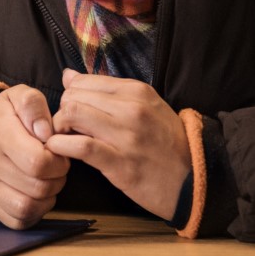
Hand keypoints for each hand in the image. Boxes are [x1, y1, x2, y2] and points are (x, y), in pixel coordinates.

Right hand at [0, 85, 68, 228]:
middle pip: (38, 186)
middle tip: (56, 168)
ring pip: (27, 207)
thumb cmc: (4, 118)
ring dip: (47, 198)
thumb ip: (34, 105)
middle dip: (57, 179)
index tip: (58, 153)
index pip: (38, 161)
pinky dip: (35, 212)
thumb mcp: (18, 97)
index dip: (58, 160)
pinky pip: (18, 221)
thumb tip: (46, 133)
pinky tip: (36, 195)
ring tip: (47, 181)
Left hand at [45, 69, 190, 222]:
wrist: (195, 180)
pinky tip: (60, 151)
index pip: (83, 81)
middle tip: (66, 129)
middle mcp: (132, 109)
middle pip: (73, 96)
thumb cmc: (167, 144)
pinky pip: (80, 147)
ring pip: (72, 114)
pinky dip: (61, 146)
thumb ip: (108, 91)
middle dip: (61, 112)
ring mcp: (126, 135)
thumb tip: (68, 76)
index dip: (69, 97)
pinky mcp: (120, 163)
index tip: (72, 113)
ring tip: (64, 140)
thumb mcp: (147, 107)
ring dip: (59, 128)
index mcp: (137, 91)